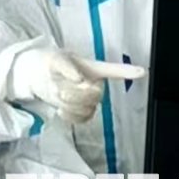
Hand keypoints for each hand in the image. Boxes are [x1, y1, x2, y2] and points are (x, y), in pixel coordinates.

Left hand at [7, 49, 144, 123]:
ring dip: (71, 106)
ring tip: (58, 95)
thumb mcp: (54, 58)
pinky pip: (82, 119)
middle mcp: (94, 84)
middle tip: (60, 91)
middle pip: (96, 96)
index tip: (142, 72)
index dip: (127, 71)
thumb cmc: (49, 62)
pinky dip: (70, 116)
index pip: (113, 70)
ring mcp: (88, 99)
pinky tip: (60, 110)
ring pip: (89, 109)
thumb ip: (66, 66)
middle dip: (78, 96)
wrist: (37, 76)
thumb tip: (79, 79)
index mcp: (92, 68)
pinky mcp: (80, 111)